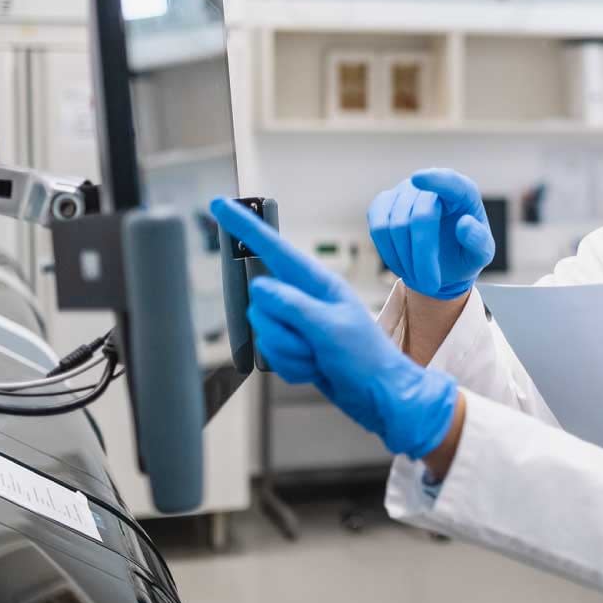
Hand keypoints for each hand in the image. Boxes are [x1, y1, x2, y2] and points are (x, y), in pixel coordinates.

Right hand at [211, 197, 457, 457]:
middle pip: (259, 303)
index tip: (220, 205)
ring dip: (290, 352)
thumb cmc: (368, 359)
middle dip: (282, 331)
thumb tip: (259, 288)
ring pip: (263, 332)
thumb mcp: (331, 327)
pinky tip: (315, 369)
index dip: (246, 228)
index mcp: (319, 283)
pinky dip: (292, 367)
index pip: (273, 249)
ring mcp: (299, 325)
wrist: (382, 398)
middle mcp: (305, 299)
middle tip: (313, 343)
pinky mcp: (295, 348)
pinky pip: (271, 355)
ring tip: (318, 357)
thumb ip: (292, 305)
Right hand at [368, 169, 493, 299]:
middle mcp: (432, 186)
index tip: (419, 178)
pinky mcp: (383, 203)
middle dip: (423, 256)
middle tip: (431, 285)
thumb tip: (464, 224)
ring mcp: (404, 191)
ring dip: (406, 259)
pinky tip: (401, 265)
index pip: (450, 181)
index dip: (435, 180)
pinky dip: (388, 252)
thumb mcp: (481, 255)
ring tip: (419, 277)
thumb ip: (479, 241)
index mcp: (463, 193)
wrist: (441, 263)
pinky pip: (377, 226)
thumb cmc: (464, 253)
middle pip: (420, 217)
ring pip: (394, 224)